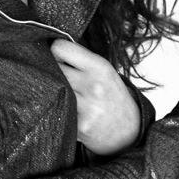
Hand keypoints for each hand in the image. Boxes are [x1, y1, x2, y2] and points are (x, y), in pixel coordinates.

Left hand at [50, 39, 140, 156]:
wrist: (129, 131)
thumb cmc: (112, 96)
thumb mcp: (104, 71)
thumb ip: (80, 59)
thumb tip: (48, 47)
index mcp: (100, 68)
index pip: (61, 48)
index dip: (55, 50)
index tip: (57, 56)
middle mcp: (93, 86)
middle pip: (53, 68)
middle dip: (52, 69)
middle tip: (59, 75)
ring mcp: (85, 108)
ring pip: (52, 90)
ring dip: (53, 89)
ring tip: (64, 92)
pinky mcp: (77, 127)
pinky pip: (56, 109)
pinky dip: (57, 108)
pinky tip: (68, 109)